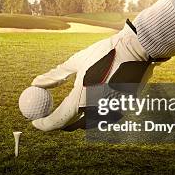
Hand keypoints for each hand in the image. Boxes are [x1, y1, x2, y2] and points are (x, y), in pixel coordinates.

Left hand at [31, 21, 160, 130]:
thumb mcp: (78, 61)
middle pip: (72, 125)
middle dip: (59, 122)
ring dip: (77, 117)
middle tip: (51, 114)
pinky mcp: (123, 109)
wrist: (139, 49)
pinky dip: (94, 112)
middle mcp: (97, 109)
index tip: (35, 121)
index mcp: (83, 97)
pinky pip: (103, 117)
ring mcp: (112, 111)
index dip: (44, 124)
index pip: (58, 120)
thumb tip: (35, 83)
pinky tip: (92, 100)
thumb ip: (56, 75)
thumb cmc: (106, 52)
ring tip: (71, 104)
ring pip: (88, 122)